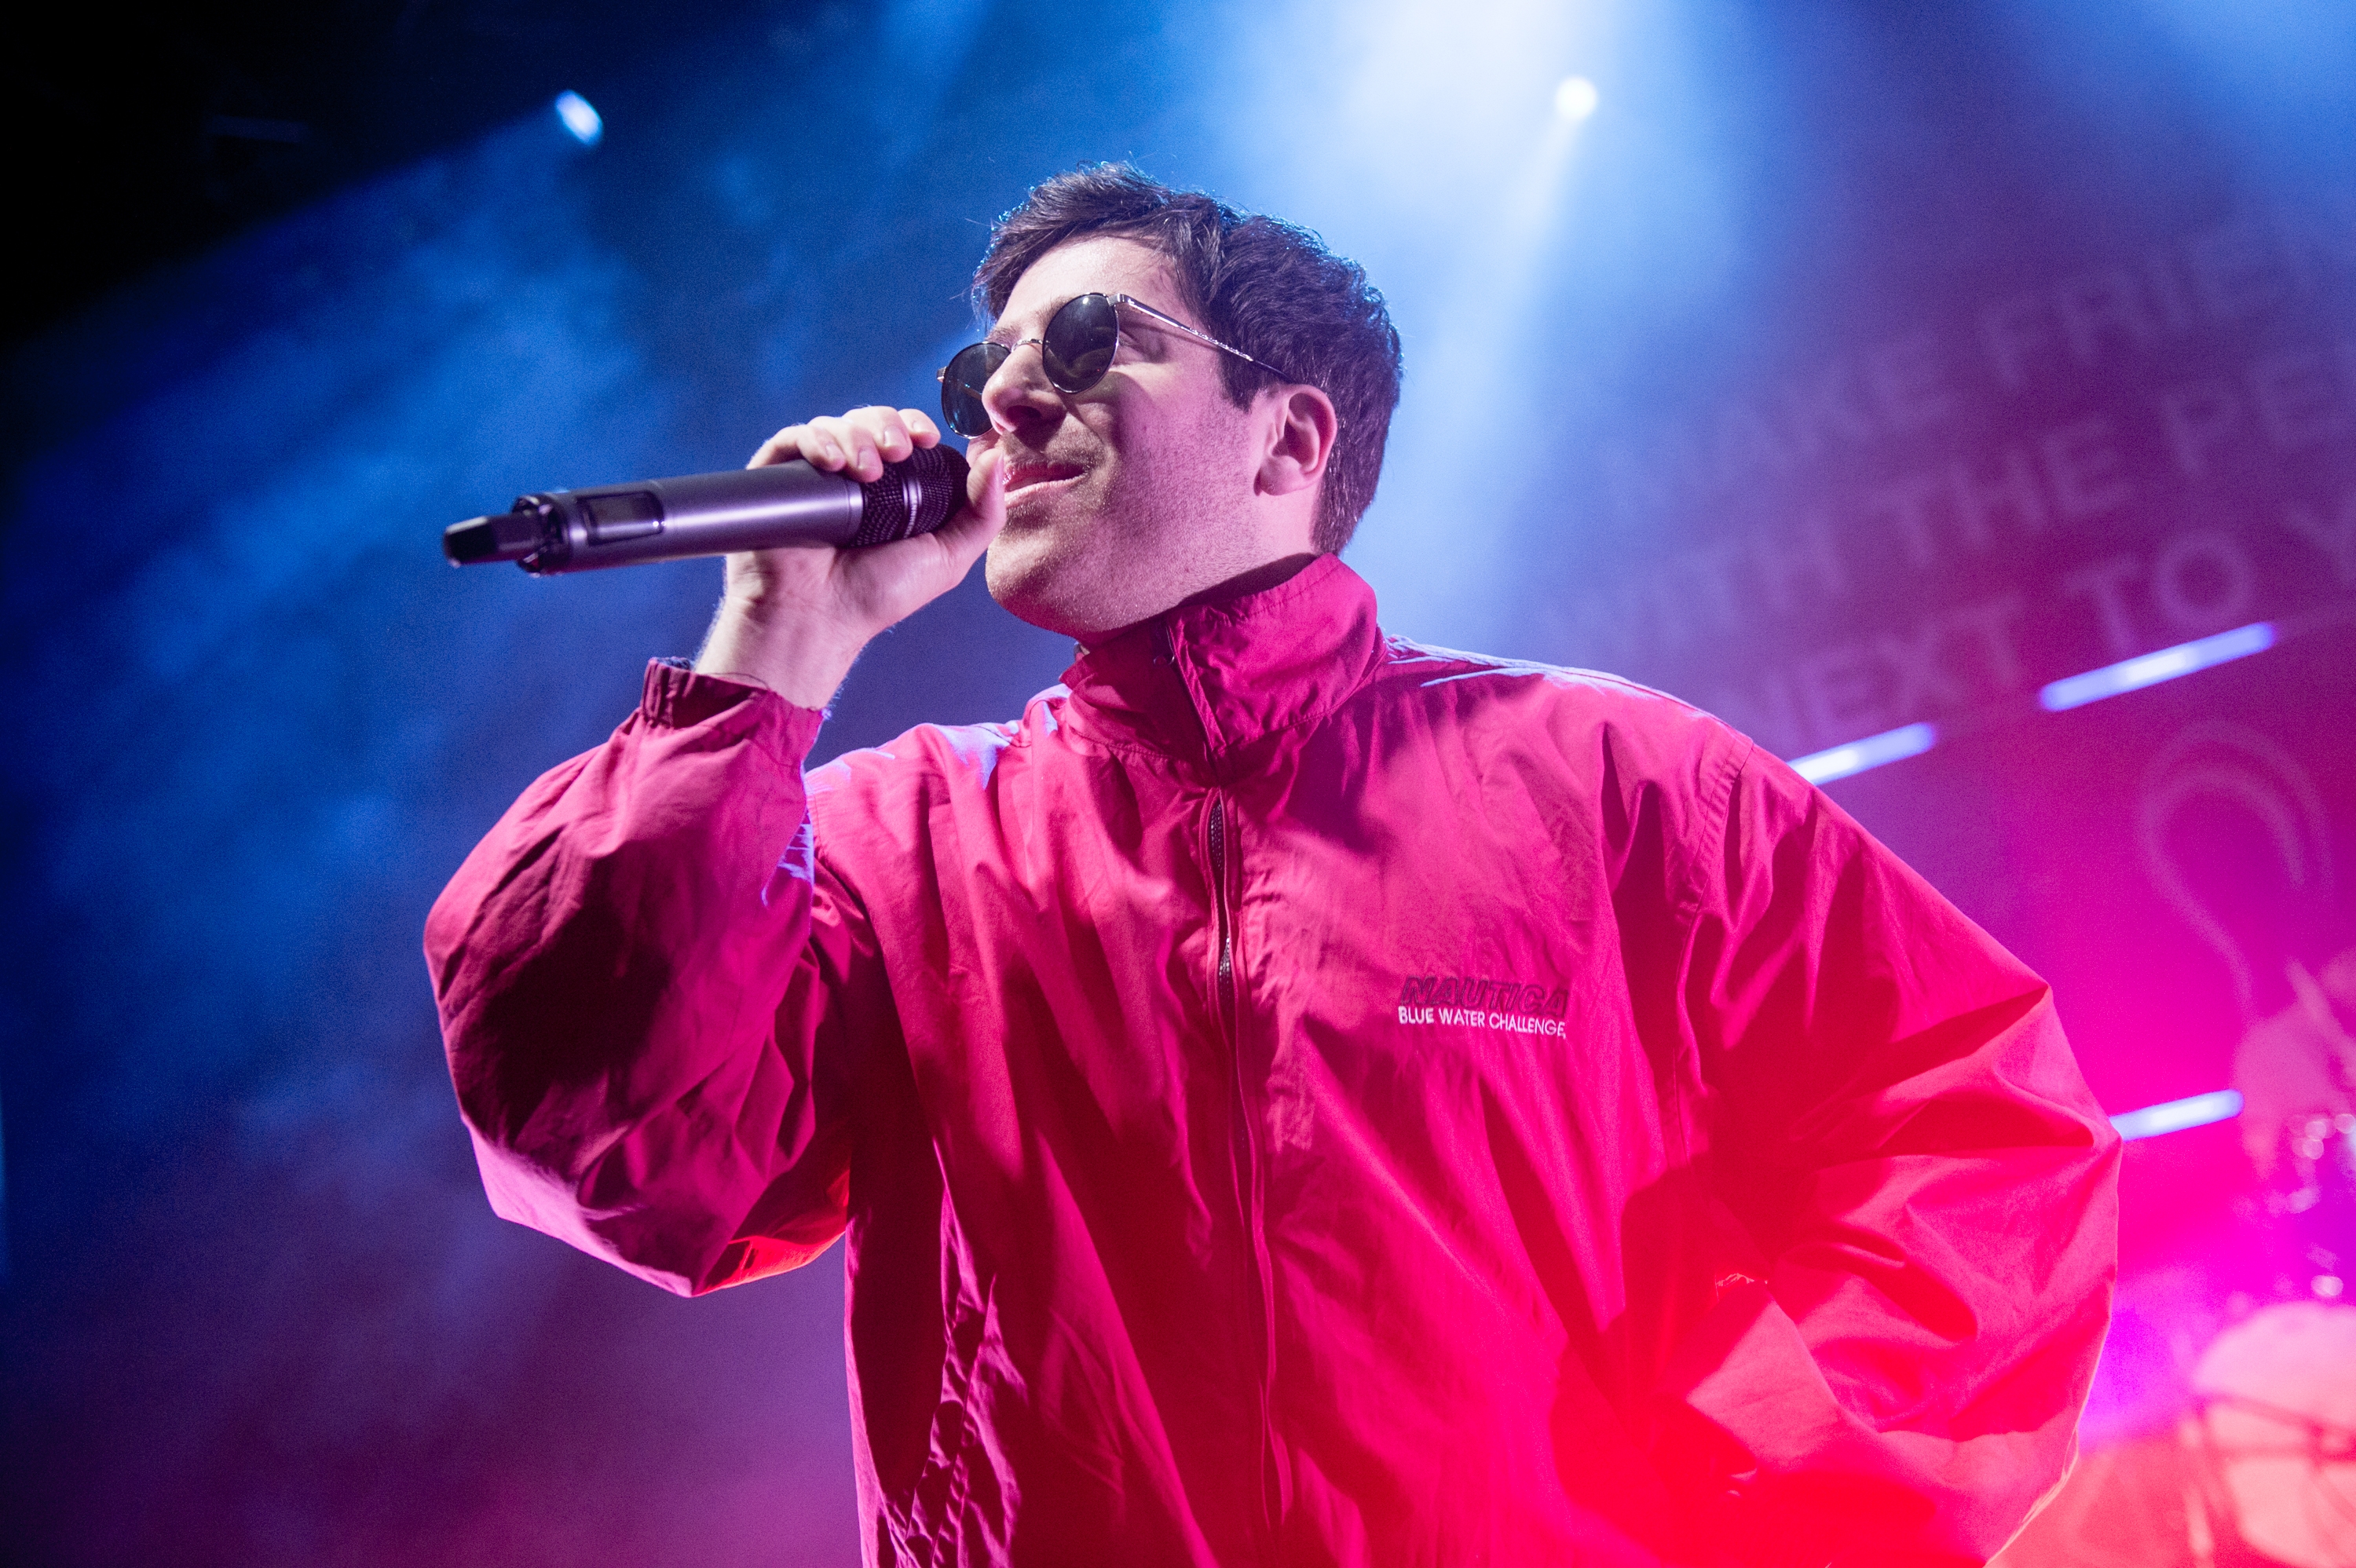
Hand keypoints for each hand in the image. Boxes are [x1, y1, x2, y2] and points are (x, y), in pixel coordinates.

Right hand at [694, 405, 1007, 707]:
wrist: (818, 617)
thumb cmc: (879, 595)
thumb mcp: (948, 558)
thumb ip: (982, 515)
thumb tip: (998, 458)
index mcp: (894, 489)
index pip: (904, 435)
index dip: (915, 425)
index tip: (925, 438)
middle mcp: (854, 476)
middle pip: (871, 421)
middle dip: (887, 425)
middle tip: (896, 451)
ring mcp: (815, 475)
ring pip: (836, 425)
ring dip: (856, 434)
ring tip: (865, 469)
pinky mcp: (779, 477)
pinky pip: (796, 439)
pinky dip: (817, 440)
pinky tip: (832, 463)